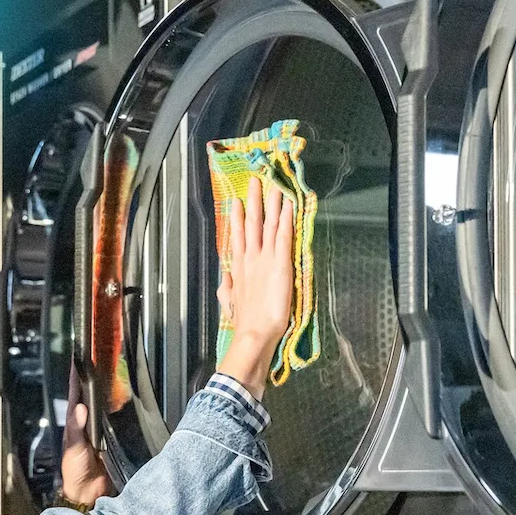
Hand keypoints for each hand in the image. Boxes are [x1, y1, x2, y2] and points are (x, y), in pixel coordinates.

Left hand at [58, 365, 113, 506]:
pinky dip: (120, 408)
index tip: (81, 355)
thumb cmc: (75, 470)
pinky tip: (126, 399)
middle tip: (104, 358)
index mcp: (74, 420)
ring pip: (104, 404)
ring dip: (109, 390)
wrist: (89, 492)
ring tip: (117, 372)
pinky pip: (116, 418)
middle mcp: (86, 421)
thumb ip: (76, 429)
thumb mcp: (73, 448)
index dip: (77, 374)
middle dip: (96, 377)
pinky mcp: (112, 437)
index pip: (75, 392)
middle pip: (91, 394)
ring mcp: (99, 428)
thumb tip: (81, 408)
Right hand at [214, 175, 296, 398]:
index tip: (235, 202)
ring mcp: (265, 259)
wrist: (254, 332)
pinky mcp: (281, 263)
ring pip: (267, 225)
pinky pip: (283, 236)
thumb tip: (226, 278)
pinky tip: (289, 205)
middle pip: (251, 224)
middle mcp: (251, 258)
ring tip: (272, 186)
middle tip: (254, 181)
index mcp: (240, 268)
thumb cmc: (244, 322)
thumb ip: (228, 287)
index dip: (236, 218)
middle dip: (253, 202)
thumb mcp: (230, 302)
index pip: (238, 237)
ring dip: (270, 204)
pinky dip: (286, 219)